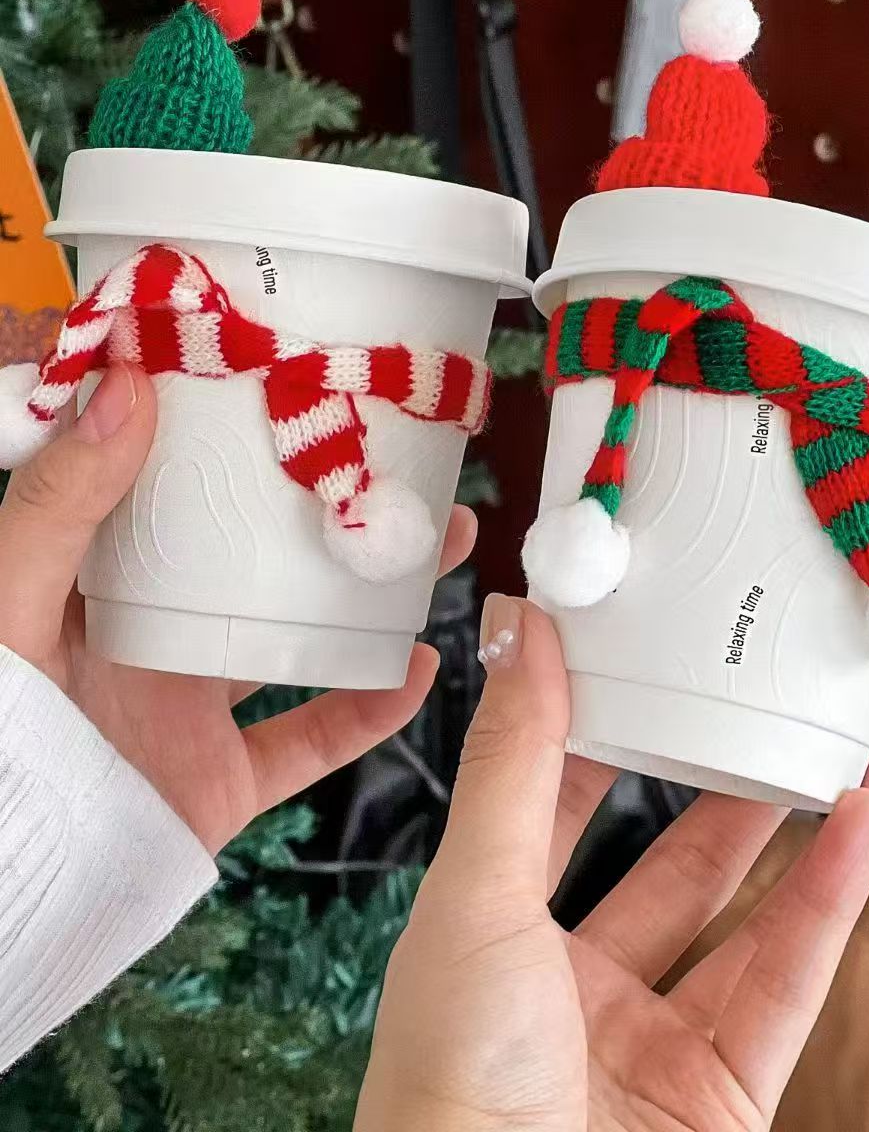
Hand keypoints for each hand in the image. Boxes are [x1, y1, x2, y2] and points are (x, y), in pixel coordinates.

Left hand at [0, 364, 474, 852]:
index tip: (299, 383)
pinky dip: (370, 710)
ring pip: (301, 636)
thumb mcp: (11, 598)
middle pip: (261, 558)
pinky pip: (311, 738)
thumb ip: (61, 502)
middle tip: (402, 465)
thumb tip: (128, 386)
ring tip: (436, 548)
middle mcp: (153, 634)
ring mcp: (192, 707)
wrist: (11, 874)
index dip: (236, 437)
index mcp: (98, 580)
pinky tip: (415, 668)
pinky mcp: (223, 780)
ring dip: (372, 596)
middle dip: (332, 510)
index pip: (177, 488)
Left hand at [357, 595, 868, 1131]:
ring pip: (745, 920)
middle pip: (668, 866)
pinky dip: (832, 901)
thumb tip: (519, 628)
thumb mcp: (474, 894)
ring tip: (857, 754)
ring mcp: (655, 1045)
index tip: (639, 659)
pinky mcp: (728, 1096)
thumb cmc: (448, 1079)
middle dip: (719, 786)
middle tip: (762, 704)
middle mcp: (577, 989)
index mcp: (497, 938)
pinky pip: (787, 980)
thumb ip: (512, 762)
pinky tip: (867, 826)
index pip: (557, 812)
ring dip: (805, 838)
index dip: (600, 736)